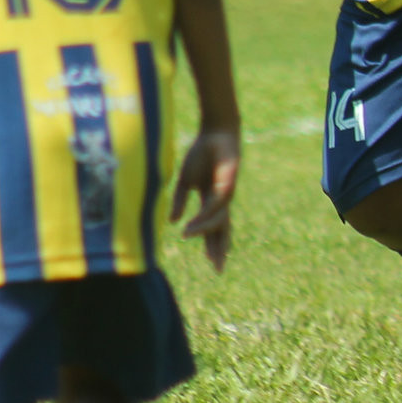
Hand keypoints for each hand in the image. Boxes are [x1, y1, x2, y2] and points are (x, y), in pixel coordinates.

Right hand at [170, 130, 240, 270]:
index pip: (214, 229)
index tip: (213, 265)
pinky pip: (216, 205)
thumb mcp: (185, 181)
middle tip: (218, 269)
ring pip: (219, 220)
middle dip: (220, 249)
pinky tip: (194, 223)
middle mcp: (221, 201)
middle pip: (222, 230)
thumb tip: (172, 222)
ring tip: (187, 236)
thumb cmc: (202, 155)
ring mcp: (227, 194)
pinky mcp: (228, 184)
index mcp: (212, 202)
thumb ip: (179, 201)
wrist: (215, 133)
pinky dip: (205, 215)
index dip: (213, 246)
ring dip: (203, 230)